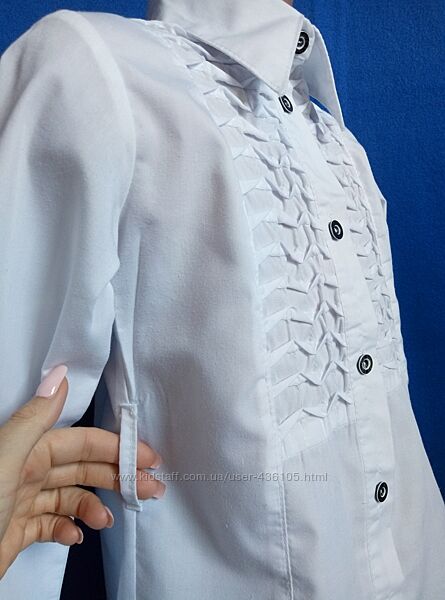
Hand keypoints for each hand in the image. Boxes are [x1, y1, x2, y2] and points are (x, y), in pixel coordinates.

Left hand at [0, 364, 164, 577]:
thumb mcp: (4, 461)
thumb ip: (34, 420)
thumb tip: (60, 376)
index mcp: (26, 450)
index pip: (82, 442)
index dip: (117, 447)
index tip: (147, 456)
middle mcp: (26, 472)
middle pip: (83, 469)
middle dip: (119, 476)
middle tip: (150, 488)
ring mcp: (22, 503)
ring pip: (71, 496)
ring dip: (96, 506)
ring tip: (108, 520)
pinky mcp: (16, 533)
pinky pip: (51, 524)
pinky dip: (68, 528)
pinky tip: (75, 535)